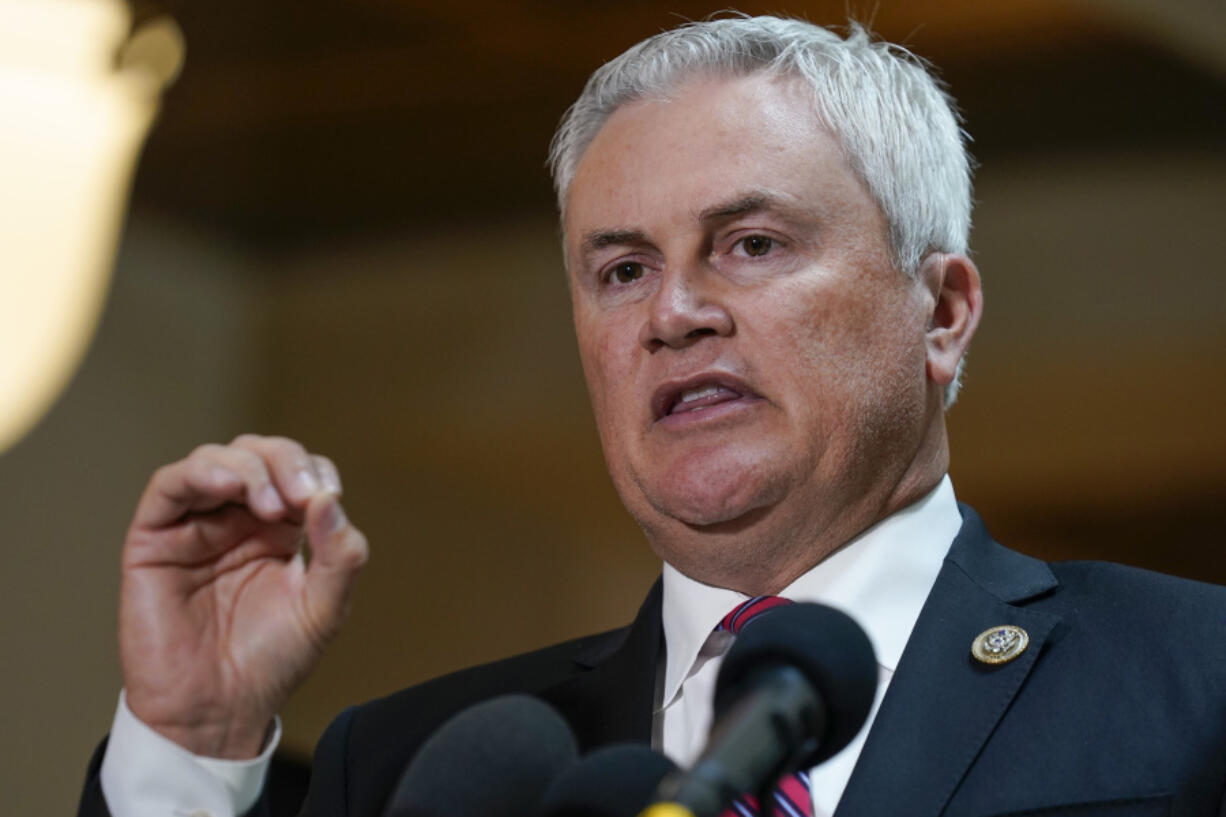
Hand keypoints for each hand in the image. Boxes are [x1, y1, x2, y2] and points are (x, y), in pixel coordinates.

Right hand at [118, 434, 367, 757]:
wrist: (217, 711)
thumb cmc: (270, 663)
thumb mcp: (325, 609)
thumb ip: (340, 555)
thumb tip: (331, 498)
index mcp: (281, 529)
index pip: (300, 472)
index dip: (315, 470)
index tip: (328, 496)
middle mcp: (237, 519)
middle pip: (259, 454)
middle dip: (286, 461)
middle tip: (303, 494)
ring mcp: (196, 525)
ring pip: (216, 459)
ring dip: (248, 467)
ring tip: (270, 503)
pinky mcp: (155, 538)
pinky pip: (170, 485)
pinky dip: (200, 472)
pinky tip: (226, 485)